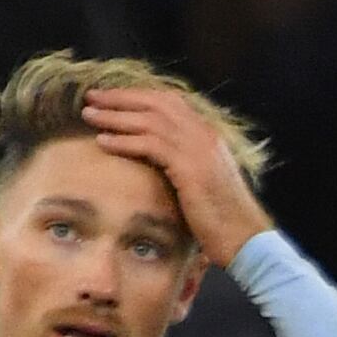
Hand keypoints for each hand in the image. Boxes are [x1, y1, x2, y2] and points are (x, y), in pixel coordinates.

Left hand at [82, 85, 272, 266]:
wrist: (247, 240)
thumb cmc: (225, 221)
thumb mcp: (204, 184)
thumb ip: (185, 164)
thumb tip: (158, 161)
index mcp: (209, 136)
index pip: (169, 102)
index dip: (138, 96)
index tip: (112, 98)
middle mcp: (205, 135)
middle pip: (156, 103)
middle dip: (121, 98)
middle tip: (92, 96)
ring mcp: (199, 149)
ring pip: (149, 120)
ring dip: (115, 115)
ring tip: (89, 115)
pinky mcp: (191, 167)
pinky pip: (150, 144)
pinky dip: (124, 140)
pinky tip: (103, 141)